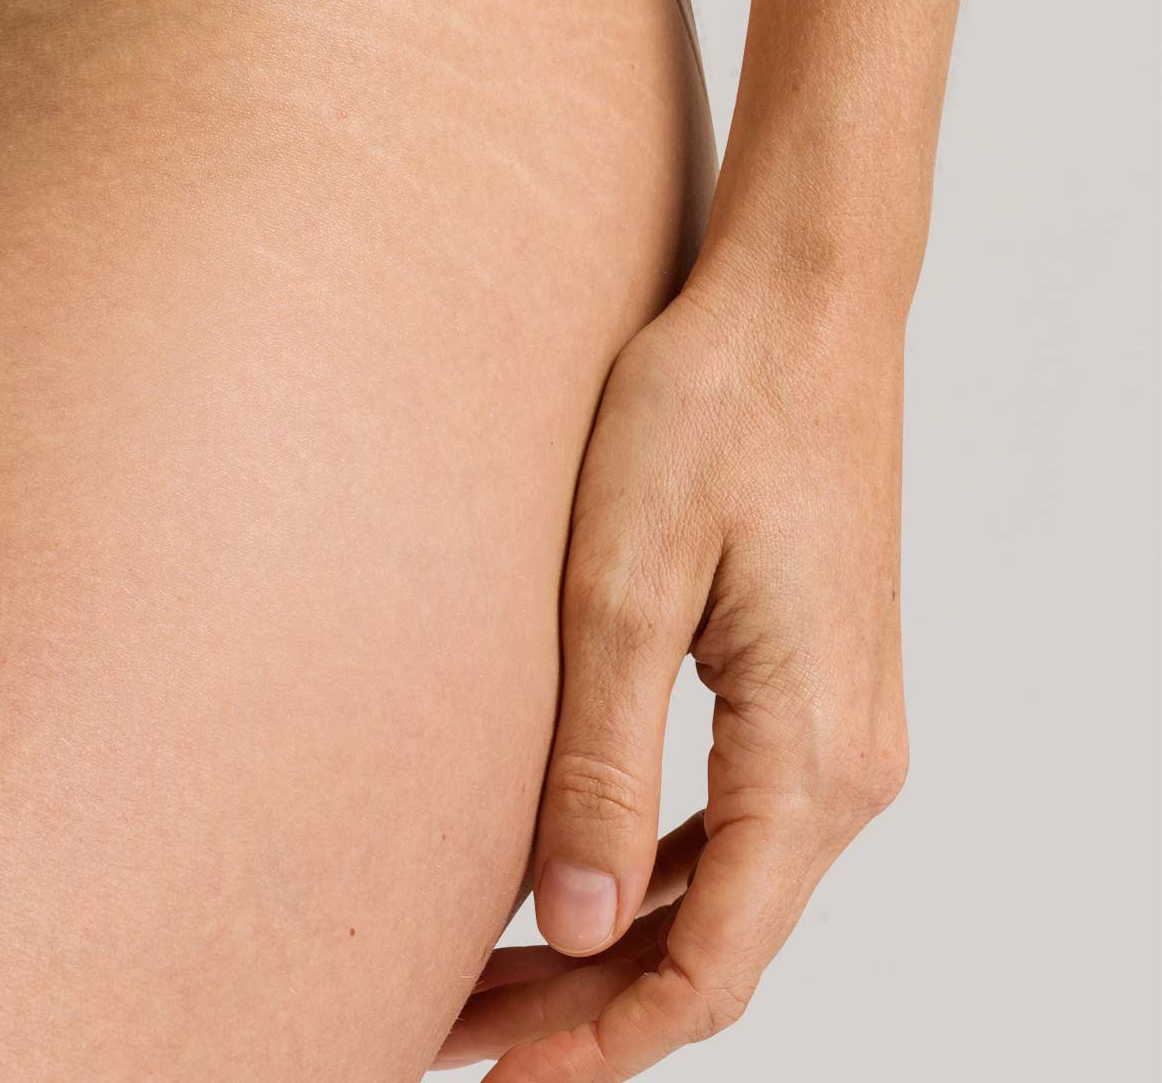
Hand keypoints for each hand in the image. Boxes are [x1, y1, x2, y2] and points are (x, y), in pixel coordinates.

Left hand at [435, 245, 909, 1077]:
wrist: (803, 299)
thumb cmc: (711, 407)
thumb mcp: (625, 582)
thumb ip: (603, 765)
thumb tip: (583, 931)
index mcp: (812, 752)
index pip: (712, 967)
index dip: (601, 1044)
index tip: (492, 1079)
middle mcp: (853, 760)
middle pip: (722, 943)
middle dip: (590, 1008)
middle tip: (451, 1029)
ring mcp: (845, 721)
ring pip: (731, 888)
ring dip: (619, 941)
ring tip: (488, 971)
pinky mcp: (819, 680)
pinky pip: (743, 819)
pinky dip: (659, 868)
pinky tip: (577, 871)